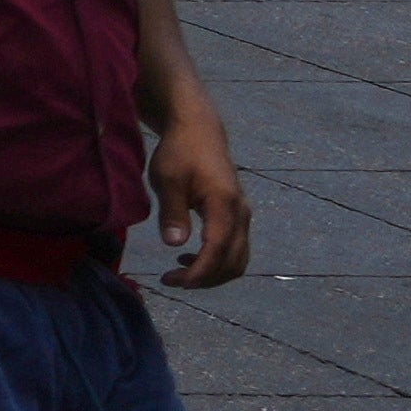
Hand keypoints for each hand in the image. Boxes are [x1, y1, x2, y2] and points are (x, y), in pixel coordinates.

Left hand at [156, 100, 254, 289]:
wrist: (199, 129)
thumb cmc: (179, 151)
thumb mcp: (168, 179)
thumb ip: (173, 211)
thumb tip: (175, 244)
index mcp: (225, 205)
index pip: (217, 251)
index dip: (198, 272)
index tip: (173, 281)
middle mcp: (241, 215)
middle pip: (233, 262)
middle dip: (205, 278)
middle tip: (171, 280)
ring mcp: (242, 216)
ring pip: (238, 259)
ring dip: (212, 273)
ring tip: (179, 272)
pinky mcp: (237, 215)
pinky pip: (235, 248)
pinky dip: (217, 261)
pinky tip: (189, 256)